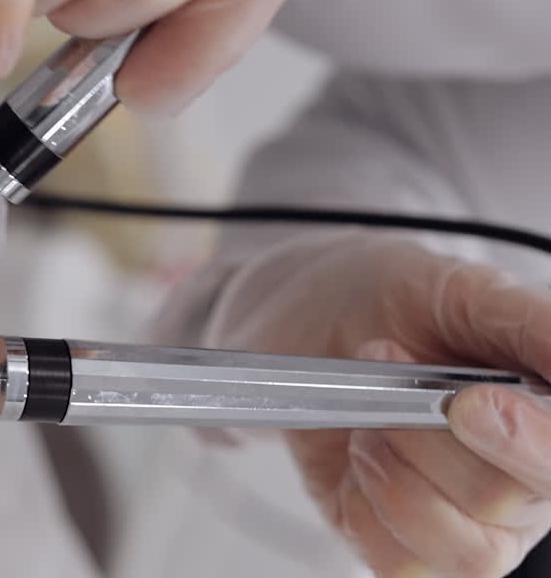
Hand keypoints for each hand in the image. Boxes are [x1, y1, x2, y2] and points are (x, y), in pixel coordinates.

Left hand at [207, 235, 550, 576]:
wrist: (313, 319)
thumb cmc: (397, 303)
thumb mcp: (466, 291)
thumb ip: (535, 323)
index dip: (527, 443)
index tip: (469, 402)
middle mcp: (523, 487)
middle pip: (504, 503)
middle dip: (427, 435)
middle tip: (392, 367)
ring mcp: (467, 524)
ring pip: (461, 549)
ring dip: (393, 471)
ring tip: (368, 417)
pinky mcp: (403, 546)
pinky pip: (400, 565)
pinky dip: (365, 506)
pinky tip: (357, 454)